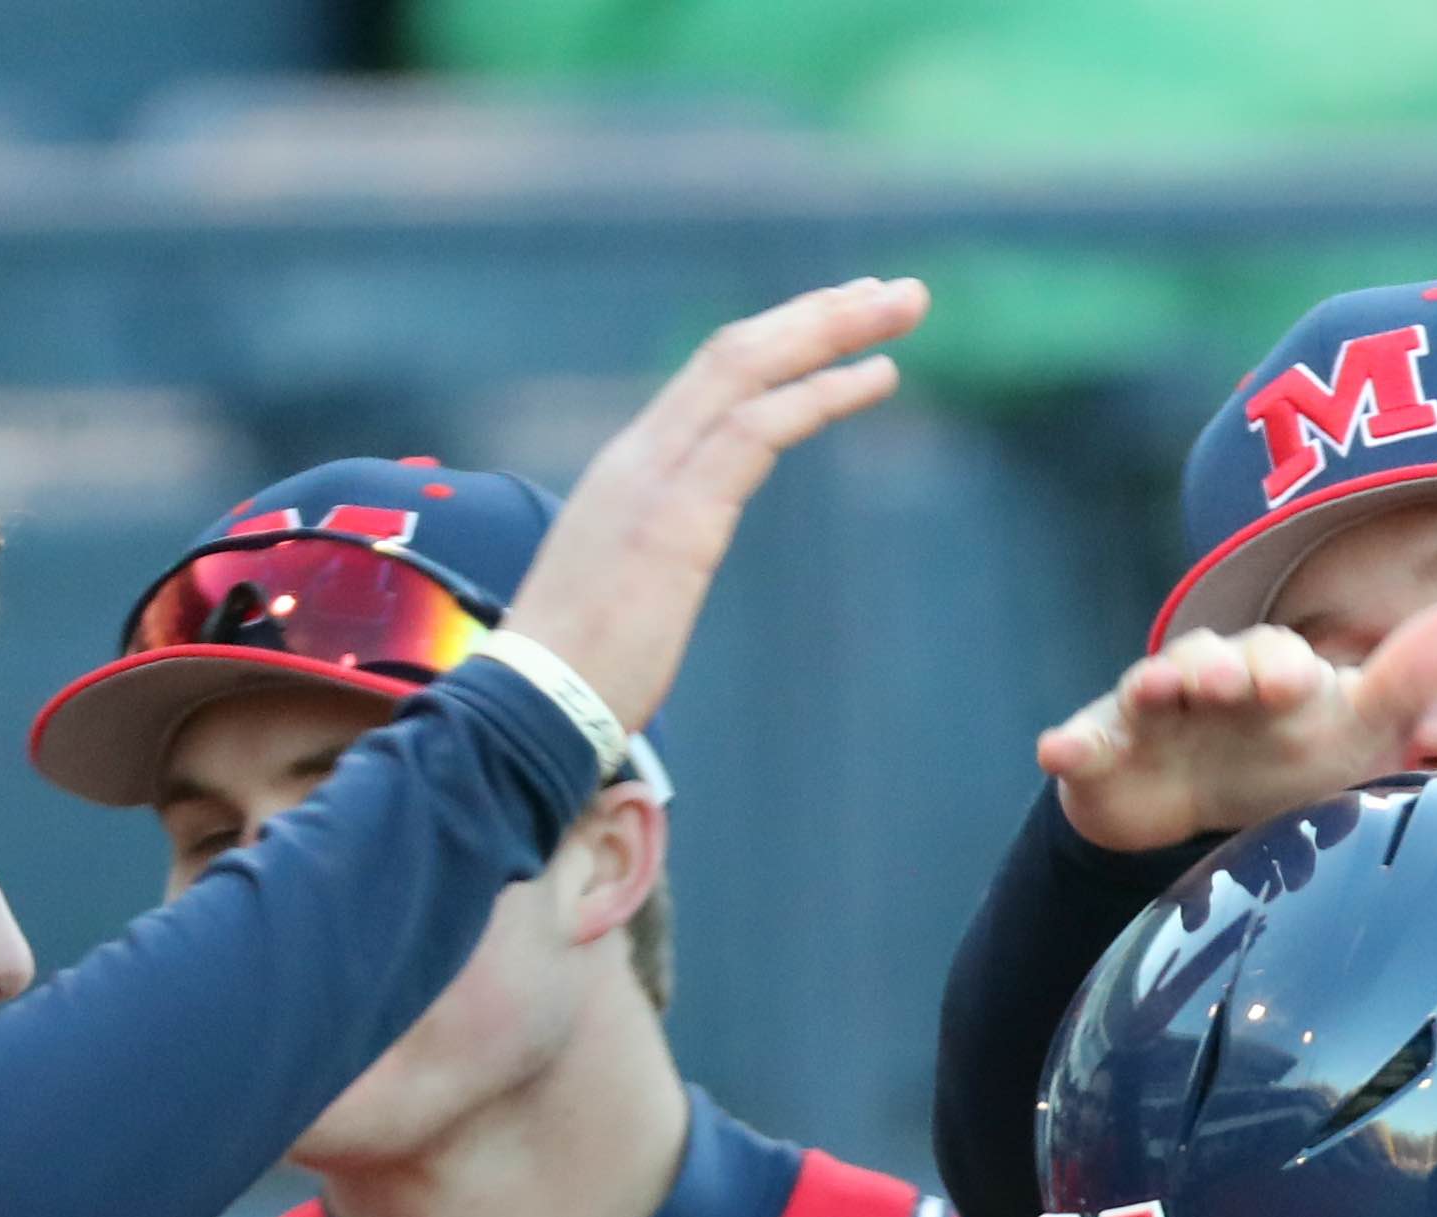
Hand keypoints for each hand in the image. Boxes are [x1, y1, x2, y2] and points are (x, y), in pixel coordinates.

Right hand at [508, 273, 930, 730]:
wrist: (532, 706)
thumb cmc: (579, 672)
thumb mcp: (627, 593)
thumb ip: (658, 559)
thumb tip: (668, 577)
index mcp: (631, 470)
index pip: (713, 376)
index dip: (783, 337)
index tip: (843, 316)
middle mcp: (641, 455)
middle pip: (737, 350)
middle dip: (823, 312)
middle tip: (899, 290)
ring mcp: (654, 480)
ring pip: (749, 368)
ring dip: (834, 331)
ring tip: (904, 306)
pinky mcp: (677, 520)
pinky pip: (756, 429)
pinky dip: (821, 393)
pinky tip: (878, 375)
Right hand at [1036, 606, 1436, 854]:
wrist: (1201, 805)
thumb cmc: (1289, 758)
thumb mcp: (1352, 730)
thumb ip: (1403, 681)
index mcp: (1269, 672)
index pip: (1277, 658)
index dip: (1282, 667)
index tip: (1292, 683)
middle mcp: (1207, 681)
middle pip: (1205, 660)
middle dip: (1212, 667)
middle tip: (1220, 682)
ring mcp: (1150, 715)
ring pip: (1145, 691)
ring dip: (1150, 689)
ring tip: (1154, 694)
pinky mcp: (1103, 752)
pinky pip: (1084, 743)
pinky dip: (1072, 745)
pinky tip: (1059, 752)